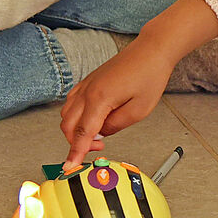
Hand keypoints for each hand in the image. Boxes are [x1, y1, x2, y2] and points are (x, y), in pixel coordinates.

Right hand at [60, 35, 176, 169]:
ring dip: (76, 129)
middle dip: (77, 142)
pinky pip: (72, 102)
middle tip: (99, 146)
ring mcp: (86, 84)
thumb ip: (116, 126)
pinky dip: (76, 116)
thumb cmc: (150, 75)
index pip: (82, 133)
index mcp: (99, 98)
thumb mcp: (139, 110)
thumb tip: (101, 134)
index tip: (69, 166)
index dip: (74, 153)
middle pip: (68, 125)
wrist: (151, 50)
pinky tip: (93, 118)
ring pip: (66, 114)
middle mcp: (88, 90)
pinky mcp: (89, 81)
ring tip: (100, 133)